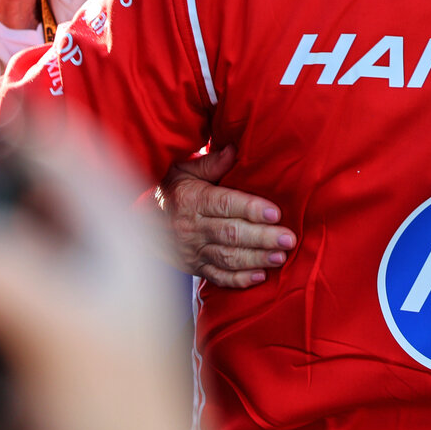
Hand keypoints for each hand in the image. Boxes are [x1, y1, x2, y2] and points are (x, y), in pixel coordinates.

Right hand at [158, 144, 295, 288]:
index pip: (225, 204)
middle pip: (231, 234)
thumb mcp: (184, 169)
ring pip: (228, 257)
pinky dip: (239, 280)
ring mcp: (193, 250)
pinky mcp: (195, 267)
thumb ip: (211, 163)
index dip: (251, 209)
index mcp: (192, 199)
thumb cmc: (172, 190)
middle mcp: (192, 227)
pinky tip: (260, 276)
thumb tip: (234, 149)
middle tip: (288, 239)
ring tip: (280, 257)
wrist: (142, 222)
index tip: (275, 213)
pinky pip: (218, 277)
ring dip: (256, 259)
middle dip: (262, 238)